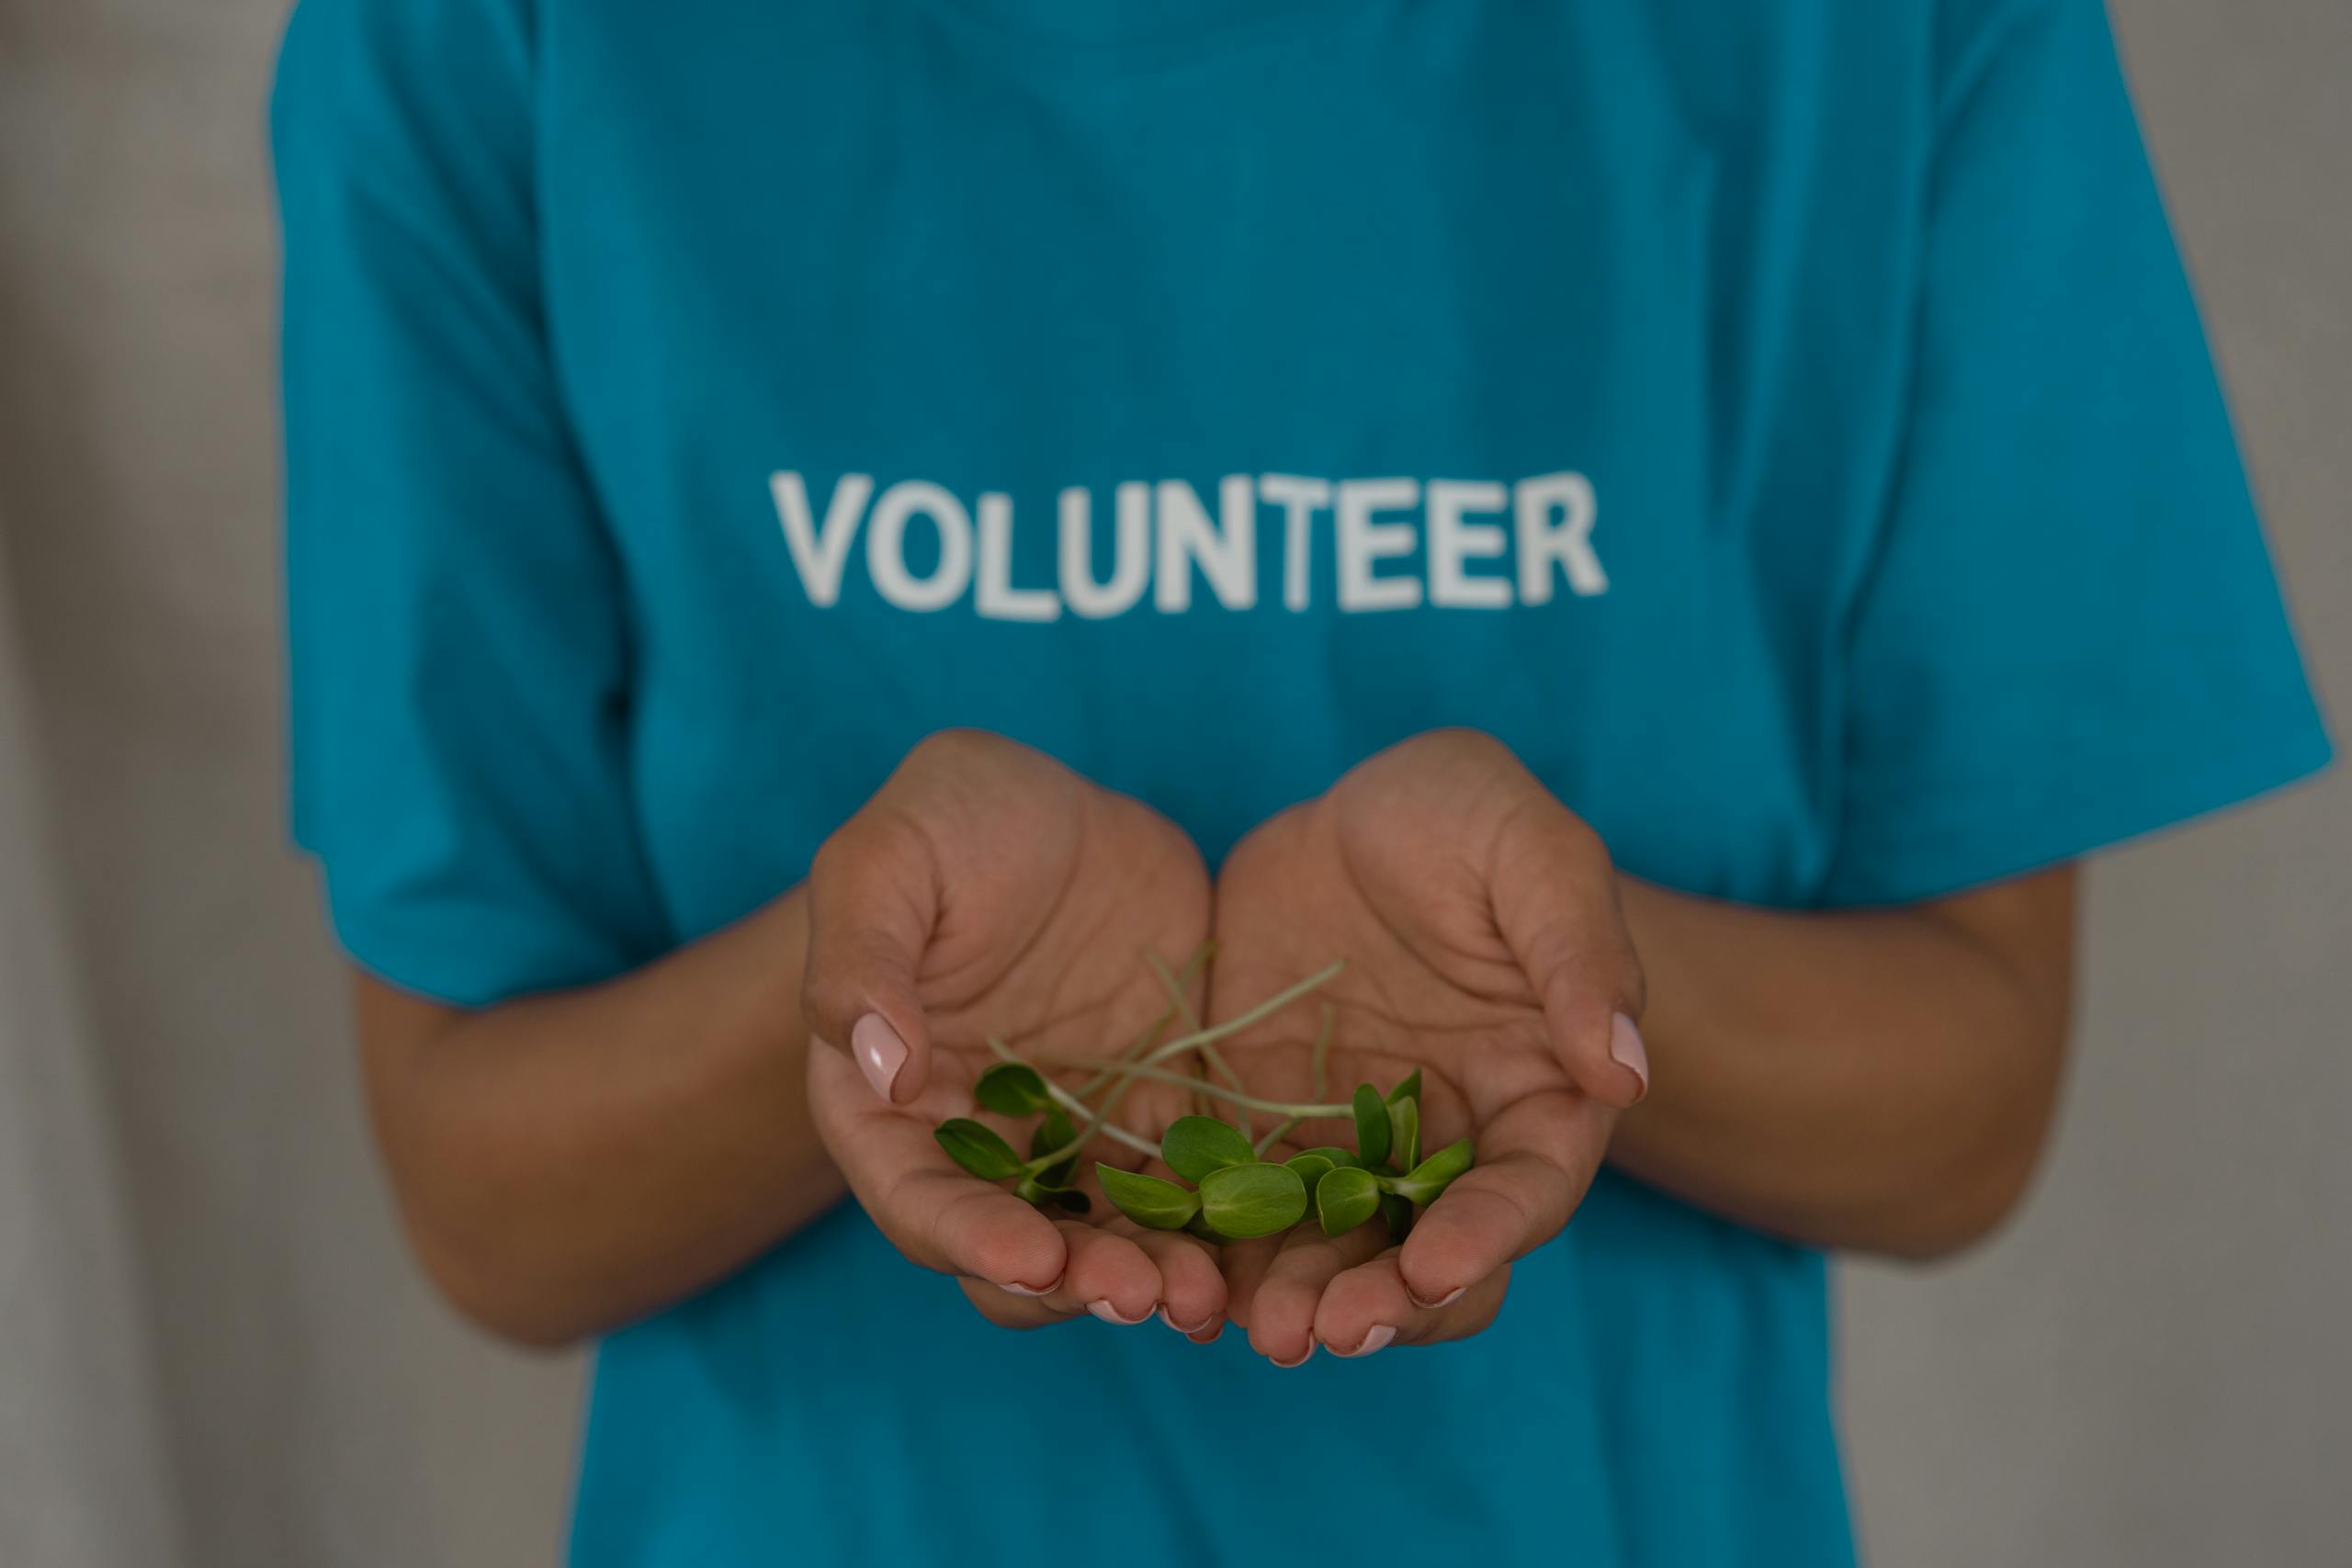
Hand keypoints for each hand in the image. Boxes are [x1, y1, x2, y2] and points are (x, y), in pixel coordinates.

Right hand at [803, 731, 1227, 1333]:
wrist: (1061, 808)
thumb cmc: (950, 821)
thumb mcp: (890, 857)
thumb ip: (864, 956)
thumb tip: (879, 1066)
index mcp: (885, 1105)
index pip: (917, 1201)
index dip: (969, 1240)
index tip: (1033, 1259)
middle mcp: (978, 1146)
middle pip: (1017, 1249)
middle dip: (1076, 1284)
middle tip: (1146, 1295)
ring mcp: (1072, 1141)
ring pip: (1108, 1242)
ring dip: (1153, 1278)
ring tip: (1208, 1297)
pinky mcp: (1157, 1121)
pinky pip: (1190, 1194)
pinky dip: (1221, 1231)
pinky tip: (1273, 1244)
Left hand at [1203, 730, 1646, 1364]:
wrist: (1357, 816)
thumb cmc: (1470, 820)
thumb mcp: (1530, 848)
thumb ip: (1578, 951)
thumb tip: (1625, 1071)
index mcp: (1538, 1095)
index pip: (1527, 1190)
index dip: (1485, 1237)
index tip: (1434, 1271)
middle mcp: (1446, 1147)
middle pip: (1425, 1257)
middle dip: (1378, 1304)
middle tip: (1315, 1332)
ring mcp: (1348, 1150)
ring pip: (1329, 1255)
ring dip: (1293, 1301)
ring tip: (1243, 1327)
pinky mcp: (1260, 1135)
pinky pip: (1236, 1211)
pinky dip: (1211, 1252)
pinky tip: (1170, 1274)